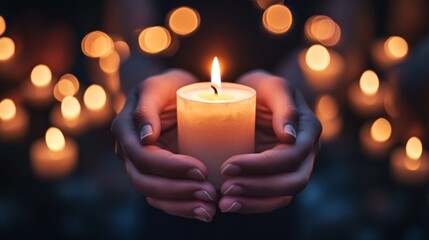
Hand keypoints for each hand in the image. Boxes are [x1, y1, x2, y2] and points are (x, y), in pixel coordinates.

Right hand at [111, 69, 216, 221]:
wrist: (177, 95)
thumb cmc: (170, 86)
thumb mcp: (159, 86)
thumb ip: (148, 107)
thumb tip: (146, 138)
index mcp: (125, 130)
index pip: (143, 158)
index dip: (171, 168)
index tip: (202, 169)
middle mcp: (129, 152)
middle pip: (145, 182)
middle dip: (177, 191)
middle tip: (210, 193)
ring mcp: (141, 166)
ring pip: (153, 196)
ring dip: (182, 205)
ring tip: (210, 208)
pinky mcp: (157, 175)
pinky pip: (164, 198)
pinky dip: (183, 207)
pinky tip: (204, 211)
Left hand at [218, 70, 321, 213]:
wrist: (252, 99)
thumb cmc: (260, 88)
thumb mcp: (271, 86)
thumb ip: (283, 104)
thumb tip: (290, 137)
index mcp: (308, 130)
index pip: (289, 156)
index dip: (259, 166)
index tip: (227, 166)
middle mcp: (306, 153)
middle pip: (291, 182)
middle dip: (258, 188)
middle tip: (225, 188)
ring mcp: (294, 168)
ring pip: (283, 196)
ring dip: (254, 202)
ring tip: (223, 203)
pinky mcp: (278, 177)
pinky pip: (271, 199)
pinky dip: (251, 205)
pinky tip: (228, 204)